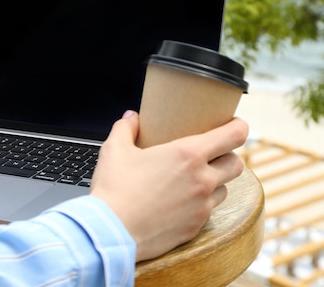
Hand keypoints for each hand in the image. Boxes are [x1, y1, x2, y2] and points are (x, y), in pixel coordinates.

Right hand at [90, 111, 246, 261]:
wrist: (110, 231)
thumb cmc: (113, 189)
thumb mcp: (114, 150)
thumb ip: (125, 128)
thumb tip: (131, 118)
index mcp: (187, 155)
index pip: (234, 135)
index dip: (238, 126)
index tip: (233, 123)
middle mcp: (202, 180)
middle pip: (236, 163)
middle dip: (228, 155)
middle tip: (211, 153)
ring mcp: (201, 206)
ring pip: (225, 189)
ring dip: (215, 182)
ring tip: (194, 179)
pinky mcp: (195, 227)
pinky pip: (208, 211)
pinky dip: (200, 203)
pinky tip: (181, 201)